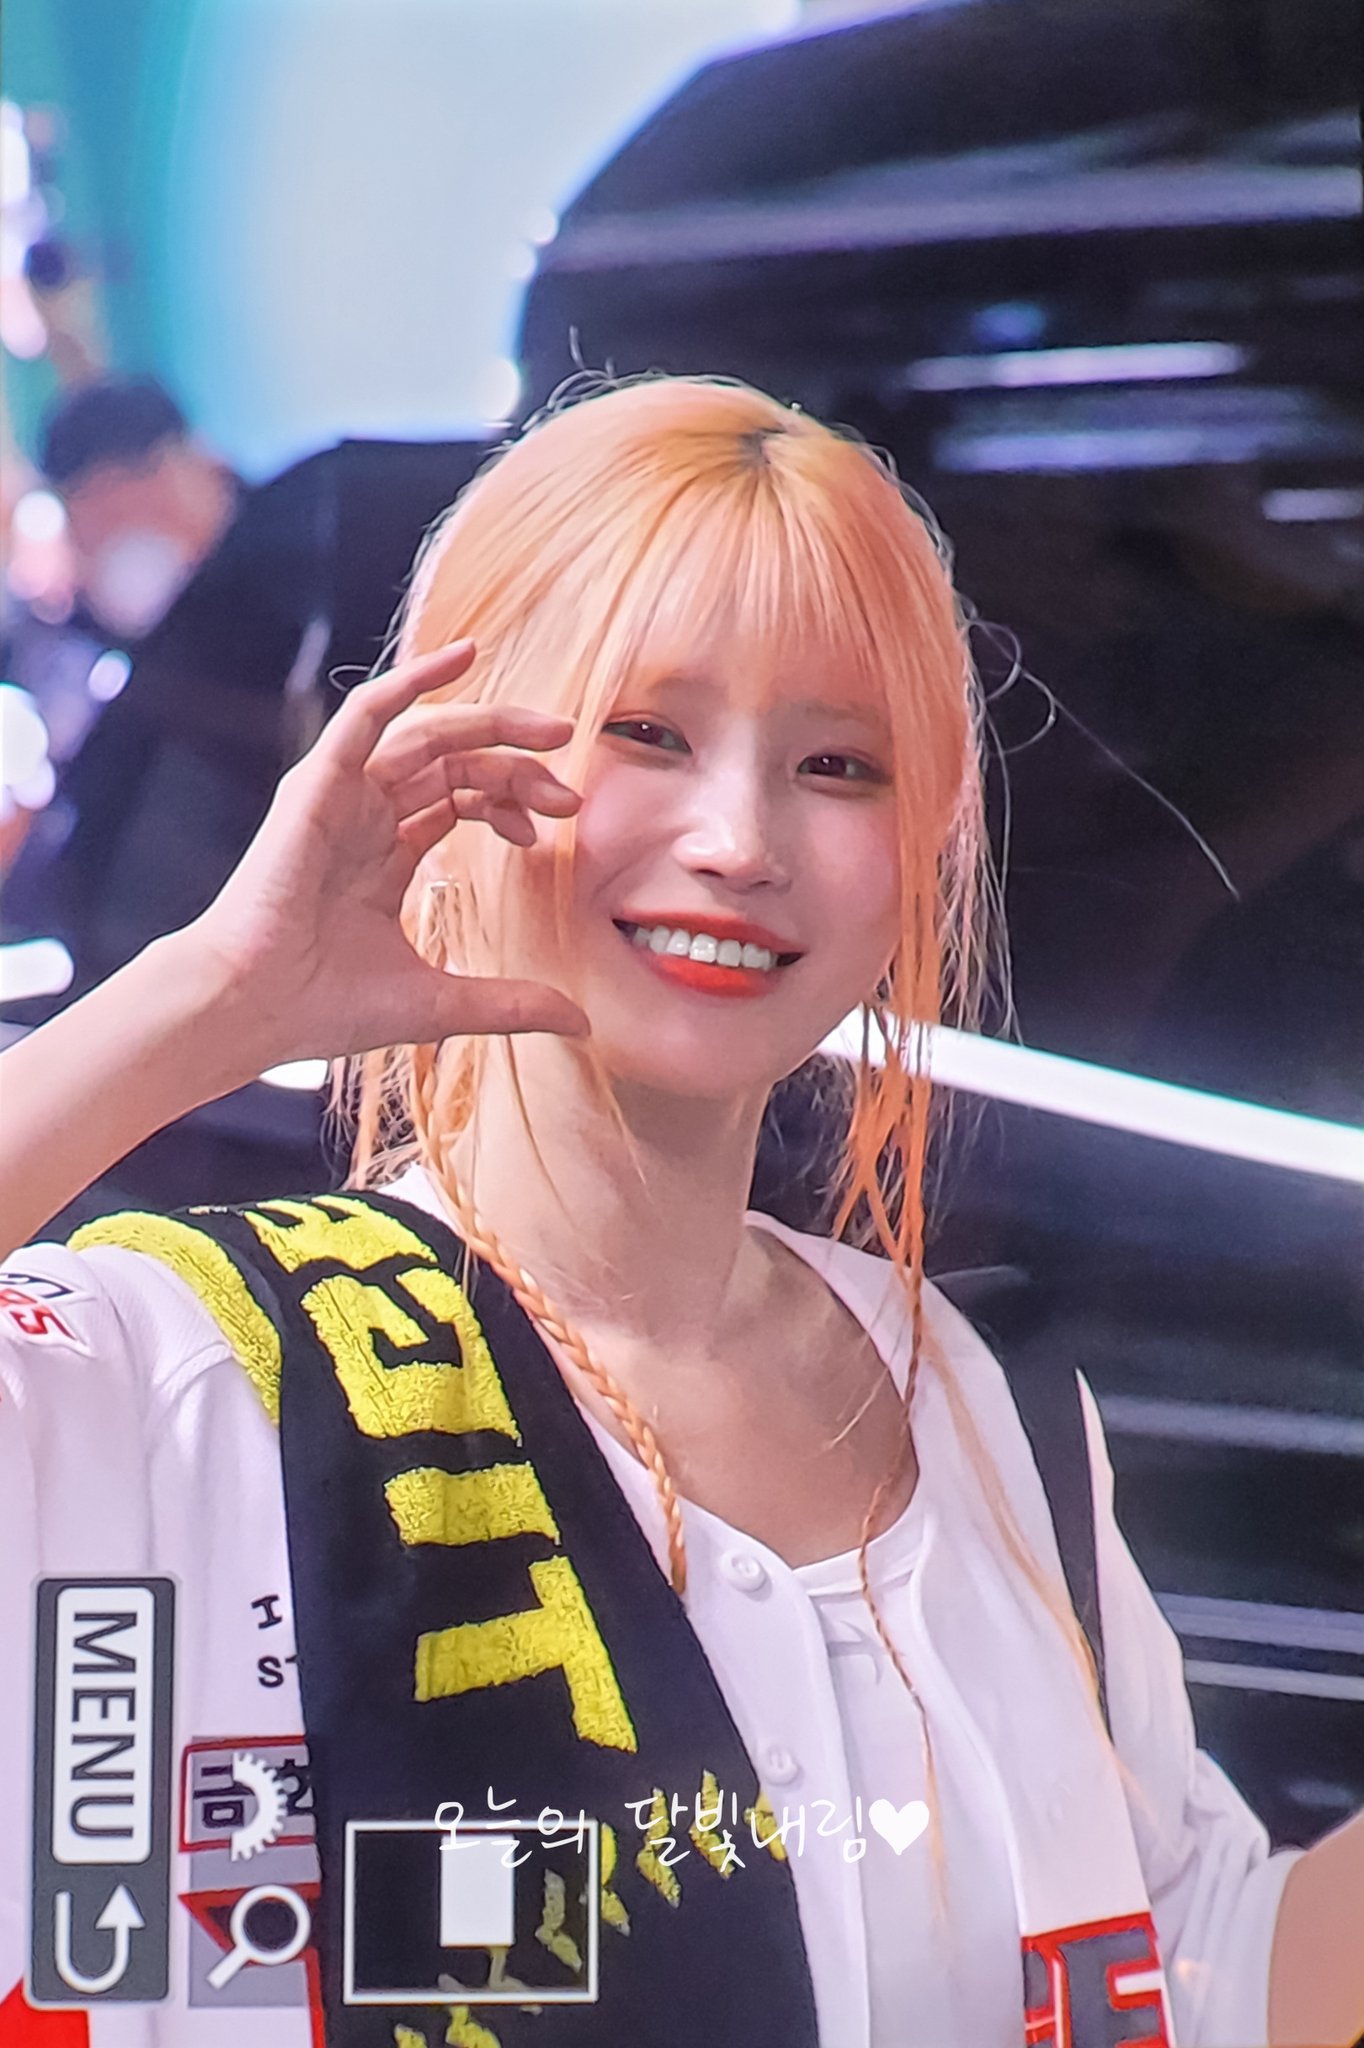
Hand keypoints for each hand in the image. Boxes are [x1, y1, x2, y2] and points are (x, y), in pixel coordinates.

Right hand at [180, 640, 590, 1072]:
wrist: (253, 1008)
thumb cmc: (324, 1009)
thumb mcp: (441, 1001)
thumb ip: (510, 1002)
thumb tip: (579, 1023)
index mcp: (385, 857)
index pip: (459, 801)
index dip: (512, 803)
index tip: (558, 825)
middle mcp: (365, 818)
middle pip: (453, 765)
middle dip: (517, 768)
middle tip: (570, 794)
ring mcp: (341, 797)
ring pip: (426, 736)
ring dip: (492, 725)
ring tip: (551, 731)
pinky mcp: (319, 783)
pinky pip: (368, 713)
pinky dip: (413, 681)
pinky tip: (464, 657)